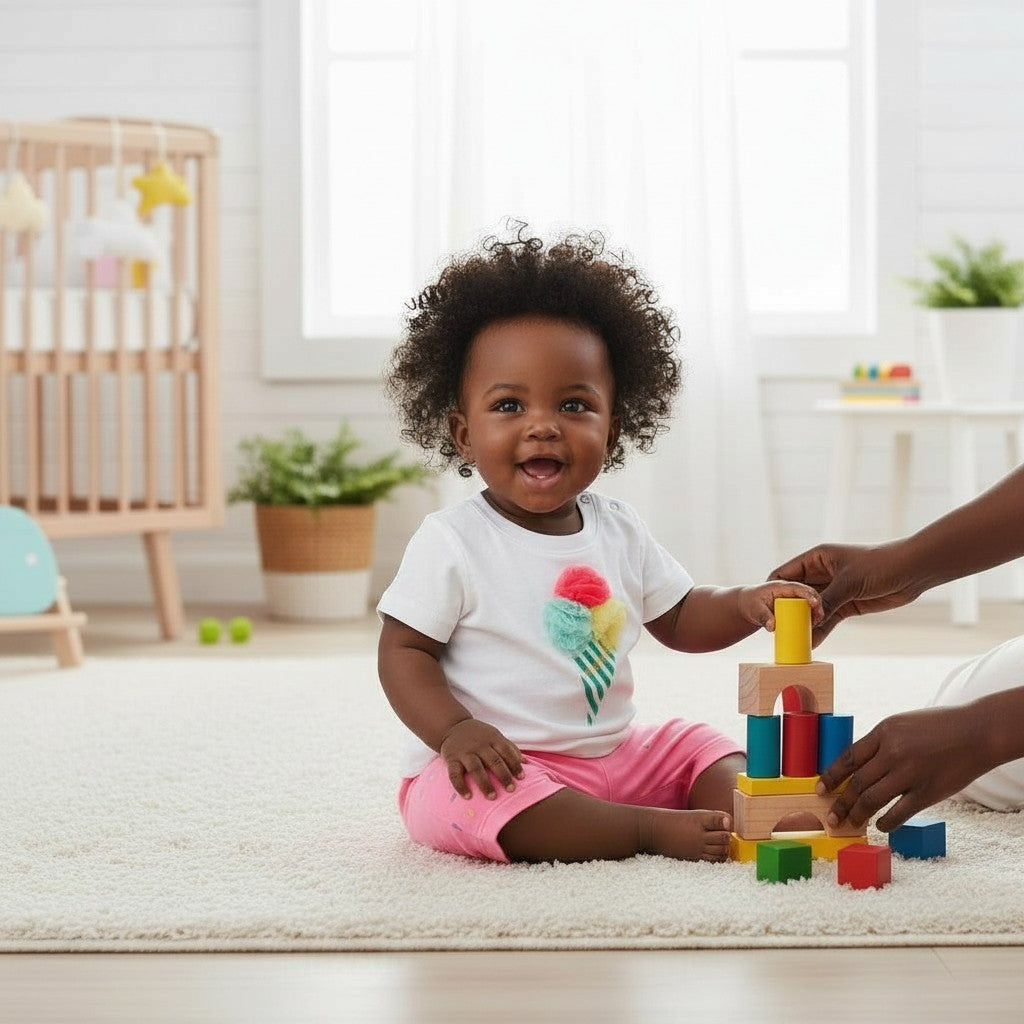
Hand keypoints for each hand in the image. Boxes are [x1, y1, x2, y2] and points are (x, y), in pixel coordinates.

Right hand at [439, 719, 524, 799]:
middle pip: (494, 761)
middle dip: (503, 776)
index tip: (521, 778)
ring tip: (493, 797)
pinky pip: (454, 774)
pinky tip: (468, 797)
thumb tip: (526, 763)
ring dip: (485, 783)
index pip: (507, 751)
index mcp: (492, 739)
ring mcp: (465, 752)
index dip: (515, 765)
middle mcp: (479, 745)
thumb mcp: (495, 736)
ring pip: (476, 768)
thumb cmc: (479, 735)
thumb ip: (509, 748)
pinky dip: (461, 786)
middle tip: (511, 789)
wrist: (453, 726)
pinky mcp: (451, 759)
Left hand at [737, 580, 823, 631]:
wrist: (749, 604)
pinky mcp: (798, 607)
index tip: (815, 603)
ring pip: (812, 604)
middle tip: (820, 619)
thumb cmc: (751, 603)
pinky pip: (809, 612)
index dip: (809, 594)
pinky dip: (813, 619)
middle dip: (817, 606)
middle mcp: (792, 591)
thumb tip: (772, 626)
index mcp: (782, 586)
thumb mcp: (755, 609)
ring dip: (817, 613)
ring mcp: (797, 598)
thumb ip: (763, 617)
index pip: (798, 587)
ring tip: (818, 625)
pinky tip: (815, 629)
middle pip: (810, 595)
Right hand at [770, 542, 923, 644]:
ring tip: (792, 640)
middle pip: (797, 593)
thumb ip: (826, 601)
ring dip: (805, 623)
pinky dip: (821, 629)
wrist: (912, 570)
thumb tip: (808, 622)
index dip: (774, 588)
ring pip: (812, 608)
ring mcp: (834, 589)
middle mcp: (822, 573)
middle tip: (777, 628)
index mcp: (817, 558)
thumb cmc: (879, 565)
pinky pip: (828, 618)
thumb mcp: (848, 582)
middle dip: (788, 610)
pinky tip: (812, 641)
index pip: (787, 573)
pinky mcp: (847, 603)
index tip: (765, 606)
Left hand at [816, 705, 990, 830]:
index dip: (831, 776)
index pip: (848, 758)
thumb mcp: (901, 725)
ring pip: (873, 799)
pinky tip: (880, 826)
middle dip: (840, 803)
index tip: (820, 789)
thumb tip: (855, 767)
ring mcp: (910, 773)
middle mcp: (893, 752)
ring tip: (850, 823)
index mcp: (884, 732)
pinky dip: (886, 822)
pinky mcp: (928, 792)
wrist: (976, 732)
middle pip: (857, 783)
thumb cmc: (937, 727)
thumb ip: (879, 743)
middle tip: (831, 817)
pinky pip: (899, 813)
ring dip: (857, 814)